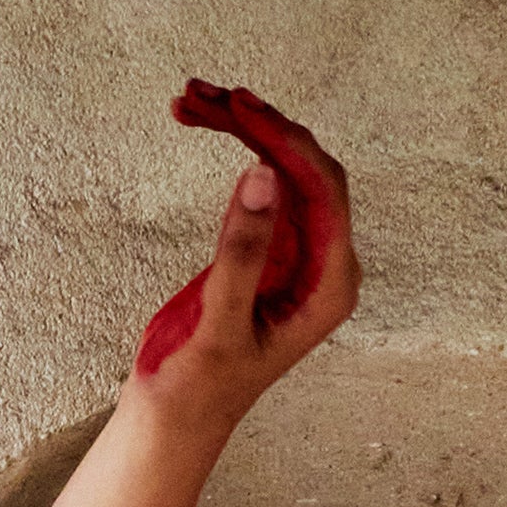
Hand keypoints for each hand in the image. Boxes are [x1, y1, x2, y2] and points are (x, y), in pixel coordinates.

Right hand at [132, 79, 356, 423]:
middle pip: (305, 167)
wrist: (176, 412)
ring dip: (240, 125)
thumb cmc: (200, 385)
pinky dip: (231, 145)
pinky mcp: (269, 242)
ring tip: (190, 98)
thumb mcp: (219, 325)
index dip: (285, 143)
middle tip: (205, 94)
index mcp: (330, 286)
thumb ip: (243, 255)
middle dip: (259, 124)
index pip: (324, 191)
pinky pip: (261, 176)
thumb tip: (264, 177)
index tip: (239, 108)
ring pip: (281, 163)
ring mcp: (298, 249)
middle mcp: (324, 262)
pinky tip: (200, 120)